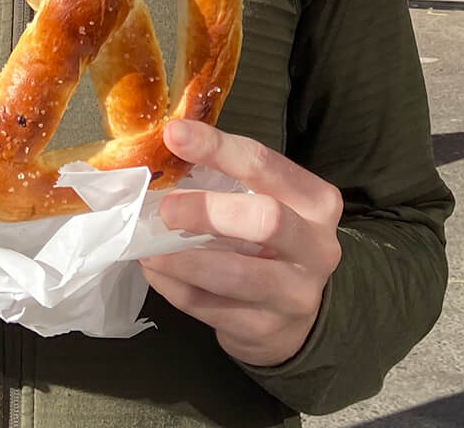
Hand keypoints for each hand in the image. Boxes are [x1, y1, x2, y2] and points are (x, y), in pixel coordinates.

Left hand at [139, 119, 343, 367]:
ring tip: (147, 247)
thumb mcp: (265, 203)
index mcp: (315, 202)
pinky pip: (208, 306)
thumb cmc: (271, 244)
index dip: (216, 147)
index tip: (174, 134)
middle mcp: (316, 247)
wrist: (295, 317)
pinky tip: (156, 270)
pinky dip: (173, 286)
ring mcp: (294, 294)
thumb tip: (163, 156)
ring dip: (180, 258)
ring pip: (233, 274)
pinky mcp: (264, 329)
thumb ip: (228, 181)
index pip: (264, 164)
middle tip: (165, 209)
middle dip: (207, 211)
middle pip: (266, 220)